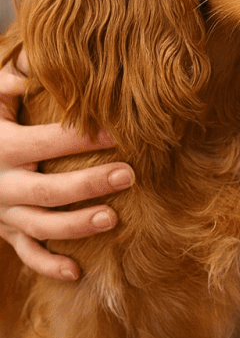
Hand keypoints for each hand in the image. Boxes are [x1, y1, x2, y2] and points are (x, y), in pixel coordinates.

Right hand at [0, 51, 134, 279]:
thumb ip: (9, 81)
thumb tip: (35, 65)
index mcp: (4, 147)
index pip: (48, 142)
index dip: (83, 137)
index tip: (120, 130)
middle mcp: (3, 183)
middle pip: (49, 190)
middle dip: (90, 184)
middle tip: (129, 175)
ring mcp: (3, 212)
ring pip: (41, 226)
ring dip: (77, 225)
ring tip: (114, 219)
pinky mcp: (5, 230)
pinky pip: (26, 253)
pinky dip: (48, 265)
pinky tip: (76, 271)